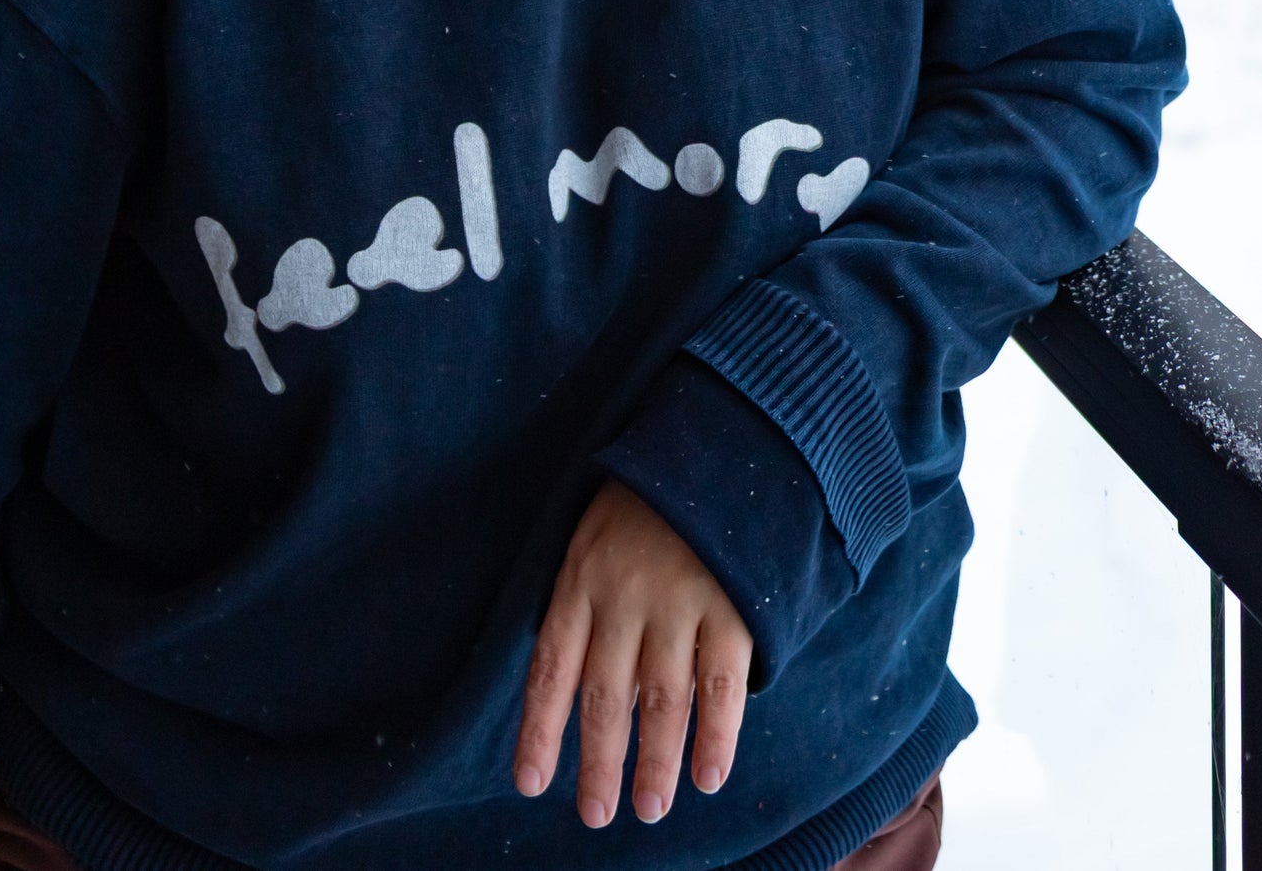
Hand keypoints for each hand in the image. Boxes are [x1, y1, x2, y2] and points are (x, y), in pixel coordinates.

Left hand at [514, 478, 752, 828]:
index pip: (551, 667)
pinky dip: (717, 735)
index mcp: (580, 578)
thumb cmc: (643, 502)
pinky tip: (709, 776)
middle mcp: (624, 595)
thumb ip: (585, 606)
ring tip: (648, 809)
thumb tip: (574, 692)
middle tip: (595, 816)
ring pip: (662, 701)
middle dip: (598, 763)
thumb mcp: (592, 536)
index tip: (529, 784)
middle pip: (605, 697)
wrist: (714, 445)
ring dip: (655, 763)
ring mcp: (679, 601)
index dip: (540, 729)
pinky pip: (723, 683)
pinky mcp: (732, 605)